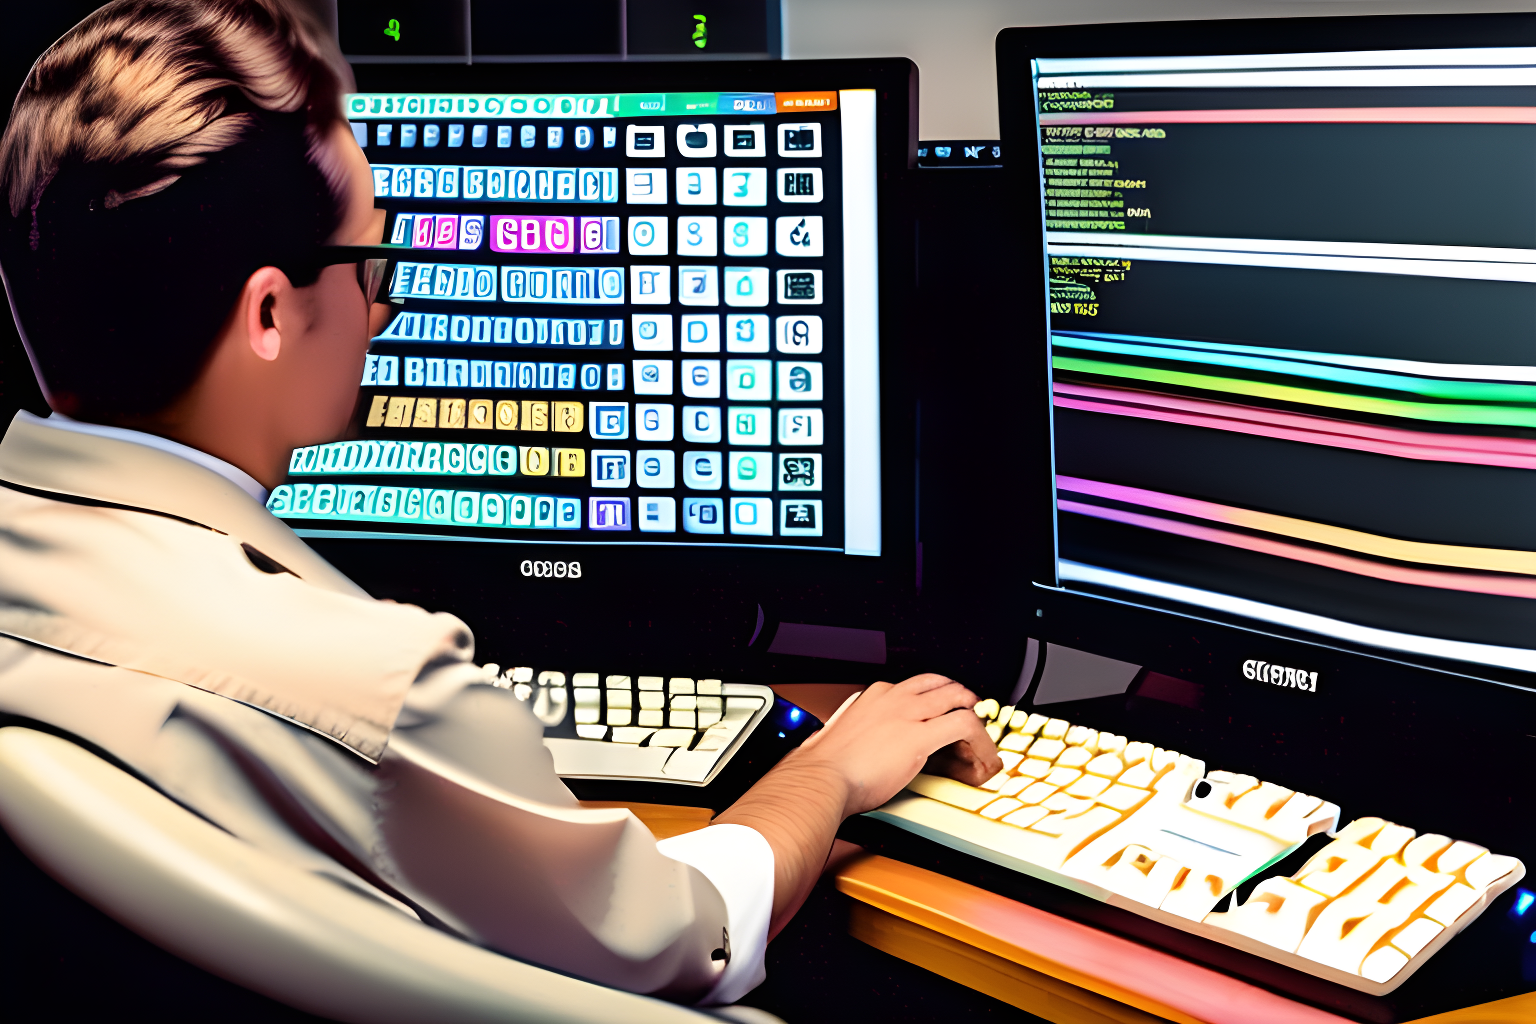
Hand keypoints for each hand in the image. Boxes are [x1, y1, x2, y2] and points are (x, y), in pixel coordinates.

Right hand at [794, 673, 1002, 816]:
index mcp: (873, 696)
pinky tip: (984, 758)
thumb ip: (860, 734)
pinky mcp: (920, 736)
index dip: (935, 699)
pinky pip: (965, 727)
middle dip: (961, 699)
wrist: (820, 780)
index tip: (939, 714)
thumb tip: (865, 748)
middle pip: (941, 685)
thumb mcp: (843, 737)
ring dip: (976, 719)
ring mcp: (908, 714)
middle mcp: (893, 698)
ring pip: (959, 700)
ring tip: (984, 739)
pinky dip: (982, 742)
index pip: (916, 686)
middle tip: (972, 717)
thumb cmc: (825, 768)